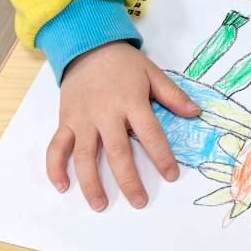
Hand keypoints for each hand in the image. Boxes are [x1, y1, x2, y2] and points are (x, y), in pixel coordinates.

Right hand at [46, 42, 199, 210]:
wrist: (87, 46)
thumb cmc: (123, 63)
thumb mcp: (152, 73)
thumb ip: (172, 95)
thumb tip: (196, 113)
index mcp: (130, 102)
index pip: (150, 134)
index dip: (161, 156)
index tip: (171, 175)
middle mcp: (105, 114)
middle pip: (117, 152)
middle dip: (129, 180)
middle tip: (139, 202)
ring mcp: (82, 119)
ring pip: (84, 156)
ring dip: (91, 183)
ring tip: (100, 204)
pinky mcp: (65, 121)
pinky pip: (57, 147)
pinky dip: (55, 167)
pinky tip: (63, 186)